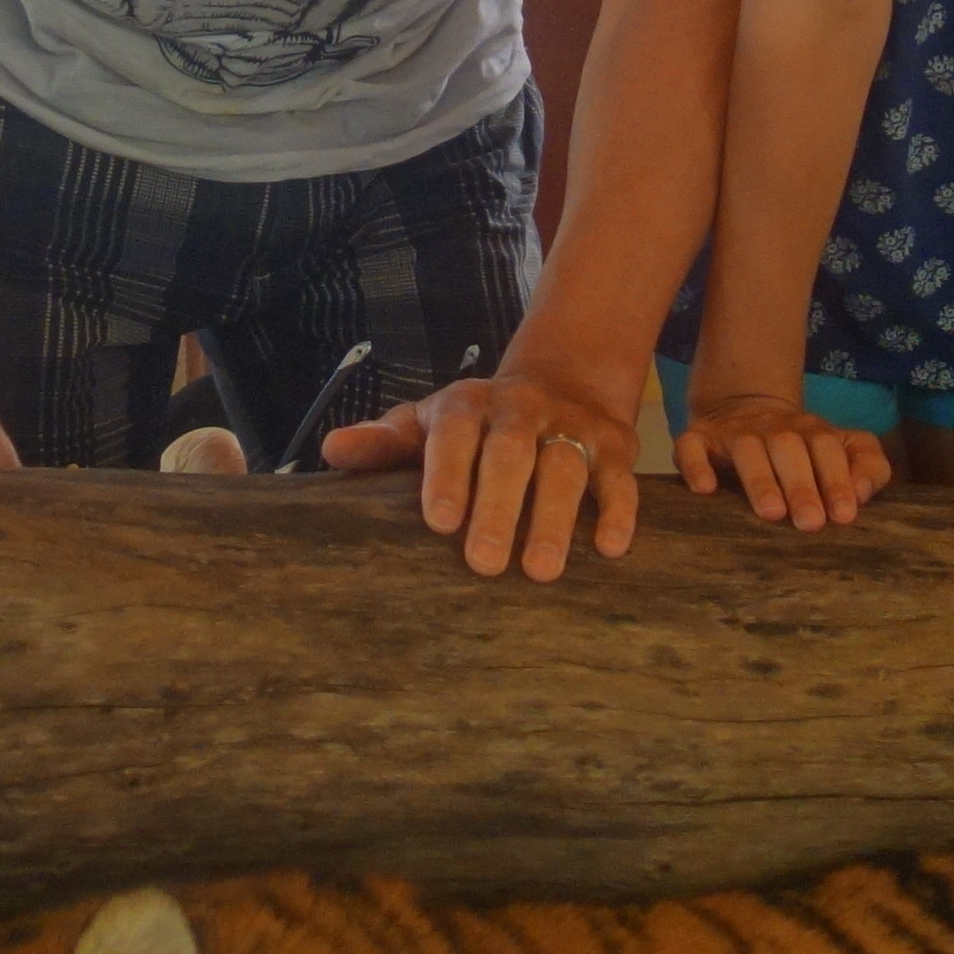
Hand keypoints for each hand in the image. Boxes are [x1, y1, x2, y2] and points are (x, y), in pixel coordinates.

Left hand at [327, 364, 641, 581]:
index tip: (439, 521)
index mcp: (468, 405)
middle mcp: (522, 409)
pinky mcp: (614, 448)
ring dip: (555, 518)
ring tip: (541, 571)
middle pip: (512, 452)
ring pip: (565, 467)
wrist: (564, 382)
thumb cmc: (478, 424)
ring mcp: (571, 428)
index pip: (456, 431)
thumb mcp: (429, 424)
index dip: (448, 473)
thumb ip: (384, 443)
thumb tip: (332, 452)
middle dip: (499, 506)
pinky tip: (610, 548)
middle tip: (484, 564)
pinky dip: (618, 511)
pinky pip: (621, 479)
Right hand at [672, 391, 891, 530]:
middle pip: (790, 448)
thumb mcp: (841, 451)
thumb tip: (861, 495)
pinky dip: (696, 466)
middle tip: (810, 523)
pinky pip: (692, 446)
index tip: (844, 516)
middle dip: (801, 485)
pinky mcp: (698, 437)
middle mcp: (774, 428)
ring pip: (747, 449)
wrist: (742, 405)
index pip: (829, 448)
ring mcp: (734, 432)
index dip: (837, 479)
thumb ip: (868, 466)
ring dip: (760, 480)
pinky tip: (704, 490)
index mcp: (812, 431)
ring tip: (771, 513)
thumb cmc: (801, 448)